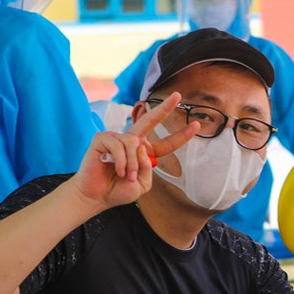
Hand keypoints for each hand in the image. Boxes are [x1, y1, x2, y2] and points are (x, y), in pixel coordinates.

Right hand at [72, 91, 198, 208]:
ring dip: (132, 164)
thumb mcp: (143, 184)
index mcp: (144, 153)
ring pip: (133, 143)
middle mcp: (131, 142)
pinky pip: (119, 145)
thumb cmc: (118, 190)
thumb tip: (140, 146)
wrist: (97, 197)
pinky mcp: (102, 138)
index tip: (196, 125)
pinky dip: (120, 161)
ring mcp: (116, 138)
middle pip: (150, 120)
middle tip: (178, 95)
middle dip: (164, 108)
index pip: (166, 143)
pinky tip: (115, 169)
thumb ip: (148, 167)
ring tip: (124, 175)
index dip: (181, 135)